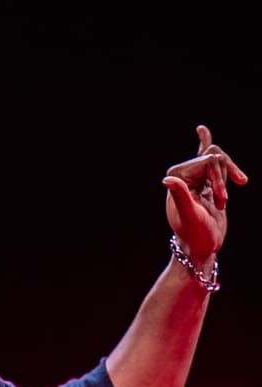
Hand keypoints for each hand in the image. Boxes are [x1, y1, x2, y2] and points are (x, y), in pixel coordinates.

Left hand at [163, 124, 247, 264]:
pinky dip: (206, 144)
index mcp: (177, 178)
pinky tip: (202, 131)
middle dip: (224, 178)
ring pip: (220, 159)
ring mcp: (196, 178)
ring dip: (228, 178)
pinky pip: (209, 159)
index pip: (207, 161)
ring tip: (225, 200)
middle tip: (223, 203)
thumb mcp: (190, 215)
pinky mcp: (207, 182)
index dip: (218, 179)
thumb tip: (167, 179)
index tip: (223, 201)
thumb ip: (180, 195)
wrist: (202, 246)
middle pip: (215, 156)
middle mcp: (184, 175)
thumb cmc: (195, 234)